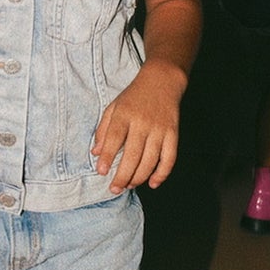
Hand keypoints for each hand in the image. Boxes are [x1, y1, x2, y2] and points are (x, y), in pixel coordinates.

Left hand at [92, 60, 184, 193]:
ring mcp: (159, 129)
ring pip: (150, 160)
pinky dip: (162, 173)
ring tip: (129, 186)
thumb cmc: (134, 96)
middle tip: (114, 188)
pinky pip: (169, 158)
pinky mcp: (173, 134)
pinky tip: (152, 183)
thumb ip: (103, 129)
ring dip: (139, 177)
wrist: (162, 81)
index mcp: (124, 114)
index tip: (102, 172)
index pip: (114, 138)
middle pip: (132, 154)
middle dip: (123, 175)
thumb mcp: (114, 107)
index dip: (108, 157)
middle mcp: (142, 123)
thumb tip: (96, 153)